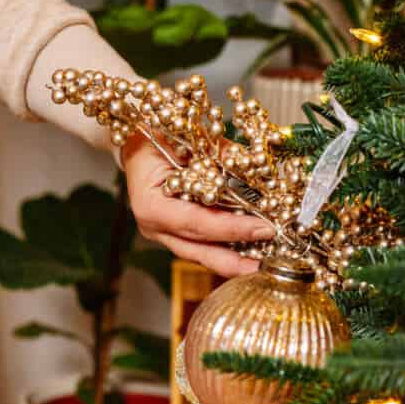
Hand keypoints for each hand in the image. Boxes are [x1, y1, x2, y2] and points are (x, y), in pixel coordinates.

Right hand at [122, 135, 272, 277]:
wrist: (135, 145)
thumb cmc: (153, 140)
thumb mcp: (186, 141)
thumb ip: (219, 155)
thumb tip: (253, 165)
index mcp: (151, 205)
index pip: (198, 223)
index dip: (233, 229)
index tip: (264, 228)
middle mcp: (154, 227)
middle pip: (200, 251)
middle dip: (236, 261)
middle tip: (269, 264)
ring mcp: (163, 234)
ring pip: (203, 254)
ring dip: (234, 259)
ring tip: (265, 260)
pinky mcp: (173, 235)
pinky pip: (202, 247)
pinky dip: (227, 248)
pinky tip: (250, 249)